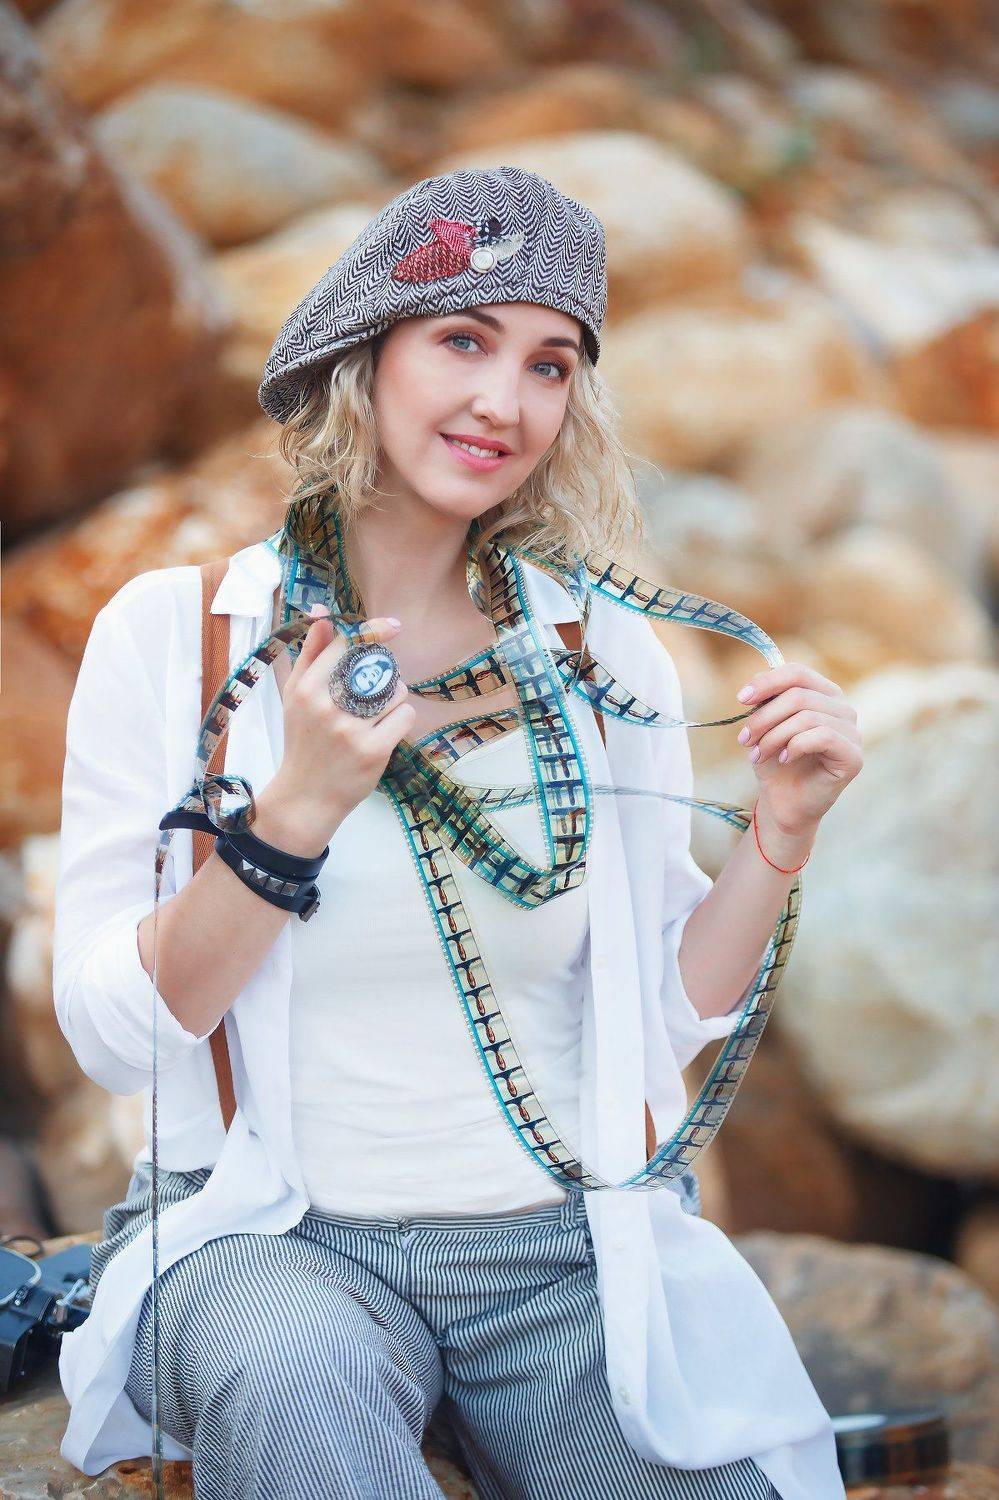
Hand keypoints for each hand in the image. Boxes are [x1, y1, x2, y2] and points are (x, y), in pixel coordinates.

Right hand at [265, 605, 415, 845]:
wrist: (306, 797)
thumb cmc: (304, 741)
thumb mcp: (295, 696)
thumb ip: (310, 653)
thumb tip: (322, 612)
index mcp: (306, 689)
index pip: (347, 645)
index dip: (374, 631)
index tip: (393, 626)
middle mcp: (327, 707)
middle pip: (376, 666)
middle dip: (384, 673)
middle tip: (376, 689)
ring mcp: (351, 730)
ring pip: (396, 690)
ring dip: (395, 697)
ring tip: (378, 713)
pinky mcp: (373, 751)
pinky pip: (405, 716)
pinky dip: (402, 718)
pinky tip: (386, 729)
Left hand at [735, 664, 862, 835]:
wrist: (784, 802)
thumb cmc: (776, 761)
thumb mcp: (766, 725)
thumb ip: (767, 700)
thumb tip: (758, 681)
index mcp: (824, 694)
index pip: (798, 673)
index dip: (768, 682)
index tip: (741, 699)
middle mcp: (843, 709)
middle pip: (798, 696)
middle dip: (764, 718)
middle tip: (744, 739)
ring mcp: (852, 732)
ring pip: (807, 716)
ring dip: (773, 736)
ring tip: (757, 754)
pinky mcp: (854, 756)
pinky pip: (823, 736)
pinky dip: (795, 746)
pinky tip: (783, 758)